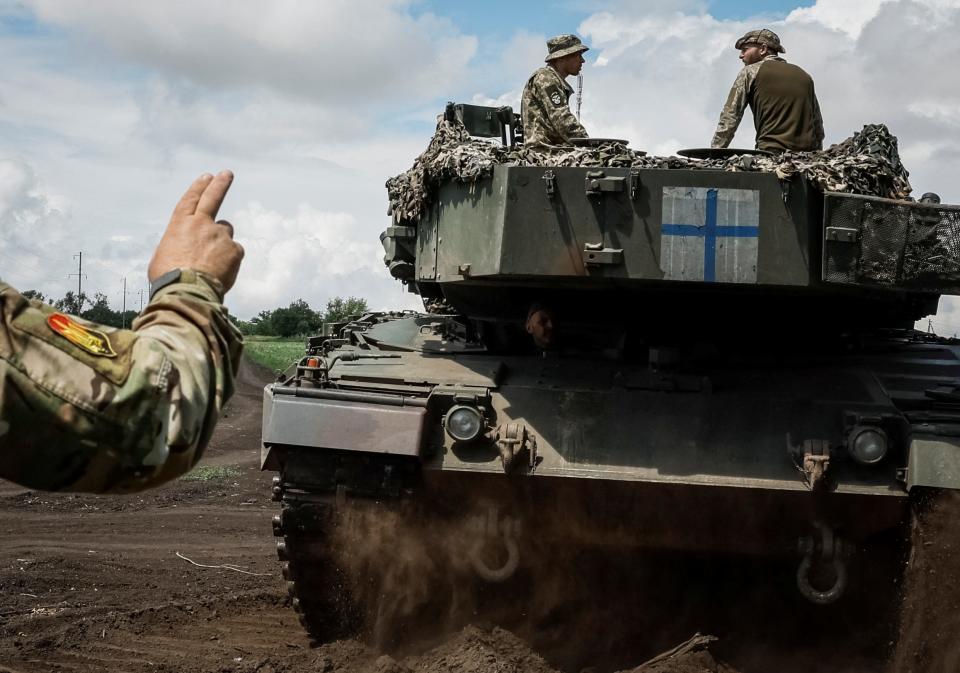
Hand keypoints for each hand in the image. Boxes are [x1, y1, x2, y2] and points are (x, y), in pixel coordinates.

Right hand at [148, 170, 244, 292]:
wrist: (187, 291)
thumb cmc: (169, 278)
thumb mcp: (162, 257)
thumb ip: (177, 245)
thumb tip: (184, 248)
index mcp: (180, 224)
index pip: (191, 199)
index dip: (199, 187)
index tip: (206, 177)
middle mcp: (202, 224)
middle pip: (213, 197)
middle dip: (220, 184)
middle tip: (227, 173)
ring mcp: (220, 235)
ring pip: (225, 233)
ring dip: (221, 243)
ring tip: (210, 262)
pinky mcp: (235, 249)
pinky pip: (234, 253)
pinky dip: (229, 261)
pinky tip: (220, 272)